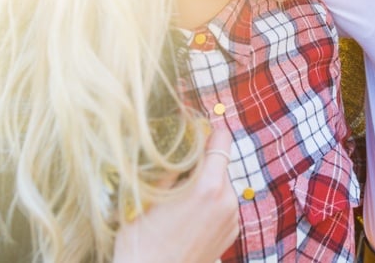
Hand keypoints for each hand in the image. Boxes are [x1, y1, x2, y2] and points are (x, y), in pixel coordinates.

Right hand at [113, 127, 238, 262]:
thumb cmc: (142, 243)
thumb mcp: (149, 197)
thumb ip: (171, 169)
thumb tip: (179, 145)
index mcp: (208, 187)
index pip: (221, 142)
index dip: (210, 132)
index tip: (199, 131)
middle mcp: (227, 201)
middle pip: (220, 165)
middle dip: (202, 165)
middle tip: (178, 174)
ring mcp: (232, 219)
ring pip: (222, 186)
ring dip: (206, 186)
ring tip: (180, 202)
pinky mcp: (232, 233)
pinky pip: (223, 206)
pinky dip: (210, 205)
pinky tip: (188, 219)